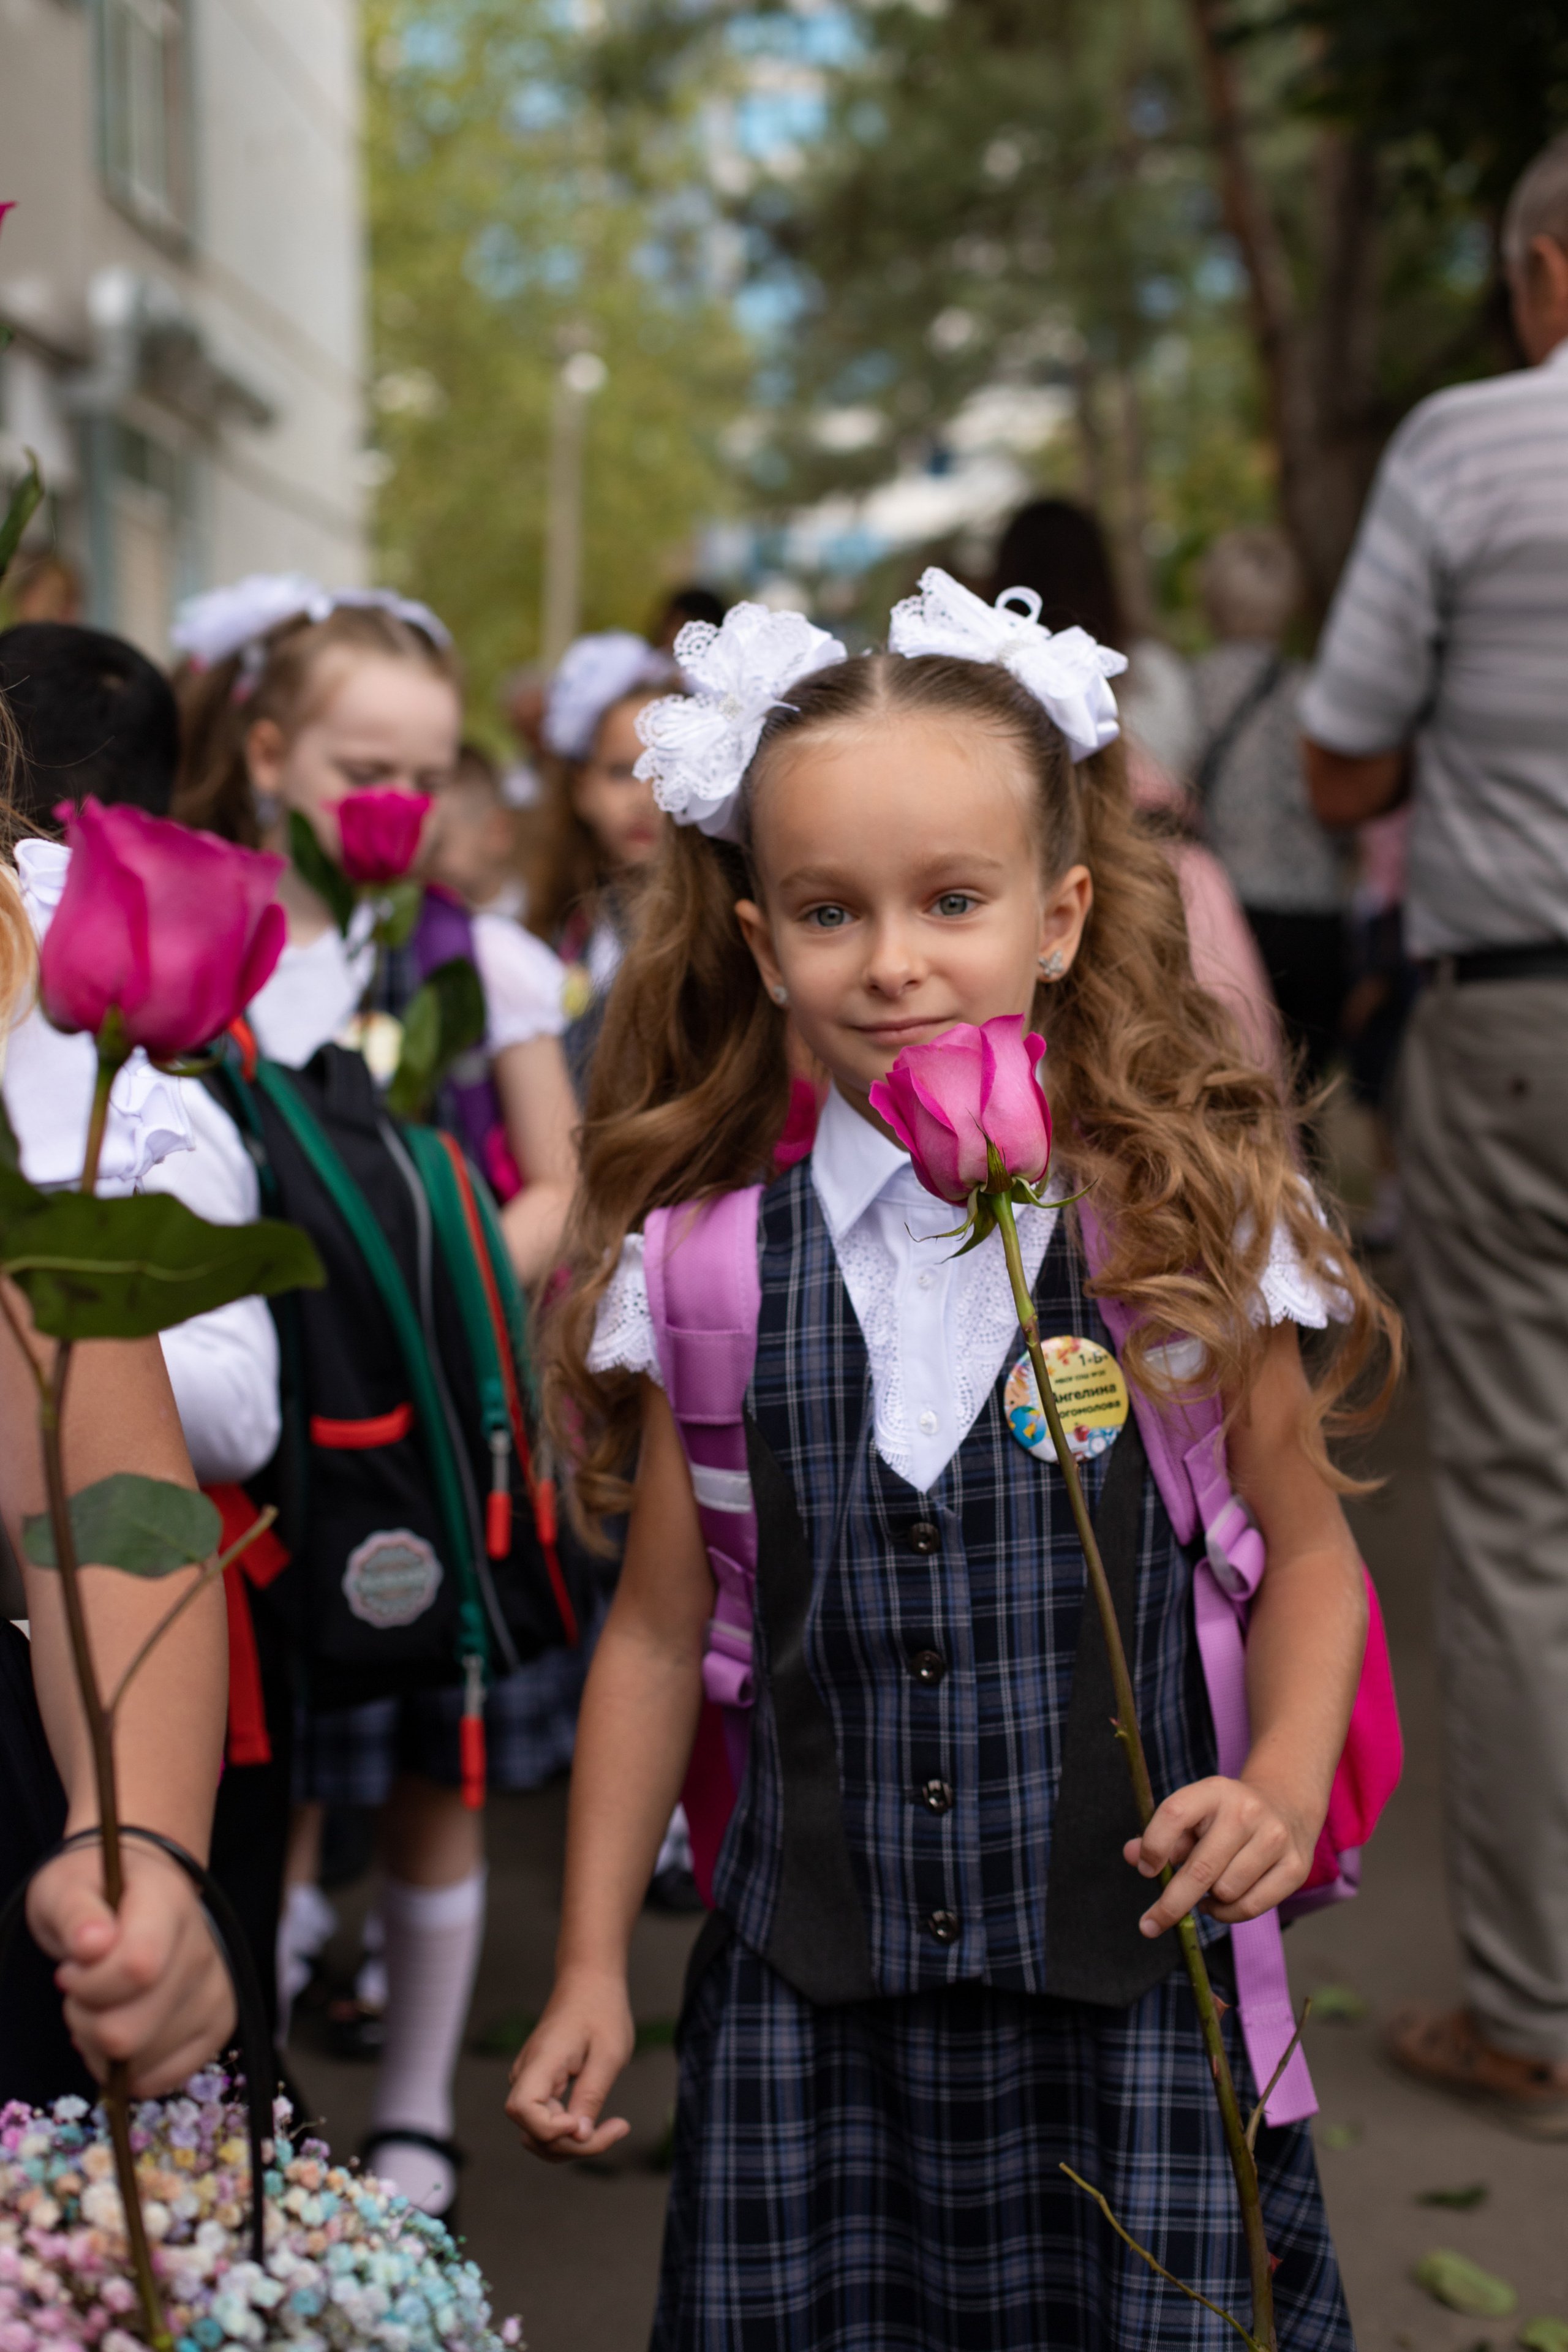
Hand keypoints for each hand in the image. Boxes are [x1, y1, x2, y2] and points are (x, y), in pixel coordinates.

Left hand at [28, 1839, 236, 2093]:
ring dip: (101, 2045)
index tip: (72, 1966)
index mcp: (171, 1905)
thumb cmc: (96, 1892)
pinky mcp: (218, 2027)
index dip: (89, 1984)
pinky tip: (122, 2030)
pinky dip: (126, 2070)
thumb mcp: (64, 1888)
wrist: (141, 1894)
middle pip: (129, 2031)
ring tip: (103, 2006)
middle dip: (84, 2020)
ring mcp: (217, 1992)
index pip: (138, 1967)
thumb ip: (73, 1912)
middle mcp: (205, 1950)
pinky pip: (160, 2080)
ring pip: (140, 2062)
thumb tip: (91, 1946)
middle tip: (81, 1990)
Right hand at [506, 1967, 635, 2161]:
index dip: (548, 2129)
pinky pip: (546, 2120)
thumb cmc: (602, 2010)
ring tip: (613, 2128)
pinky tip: (597, 2121)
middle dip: (572, 2144)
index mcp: (541, 2060)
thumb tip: (578, 2137)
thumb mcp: (608, 2054)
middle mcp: (527, 2073)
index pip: (522, 2110)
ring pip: (539, 2132)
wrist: (589, 1981)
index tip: (581, 2123)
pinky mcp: (539, 2085)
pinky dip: (570, 2130)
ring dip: (572, 2143)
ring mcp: (530, 2080)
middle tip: (618, 2128)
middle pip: (533, 2130)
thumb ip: (591, 2096)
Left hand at [1123, 1774, 1317, 1937]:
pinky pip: (1250, 1907)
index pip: (1174, 1814)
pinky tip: (1220, 1903)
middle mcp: (1246, 1811)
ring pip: (1225, 1892)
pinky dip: (1227, 1914)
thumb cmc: (1225, 1816)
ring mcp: (1274, 1838)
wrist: (1285, 1804)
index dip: (1153, 1846)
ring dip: (1207, 1901)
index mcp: (1213, 1791)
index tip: (1145, 1870)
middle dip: (1170, 1903)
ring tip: (1206, 1890)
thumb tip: (1133, 1856)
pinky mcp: (1294, 1867)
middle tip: (1149, 1924)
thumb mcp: (1193, 1813)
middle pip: (1200, 1868)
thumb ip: (1160, 1835)